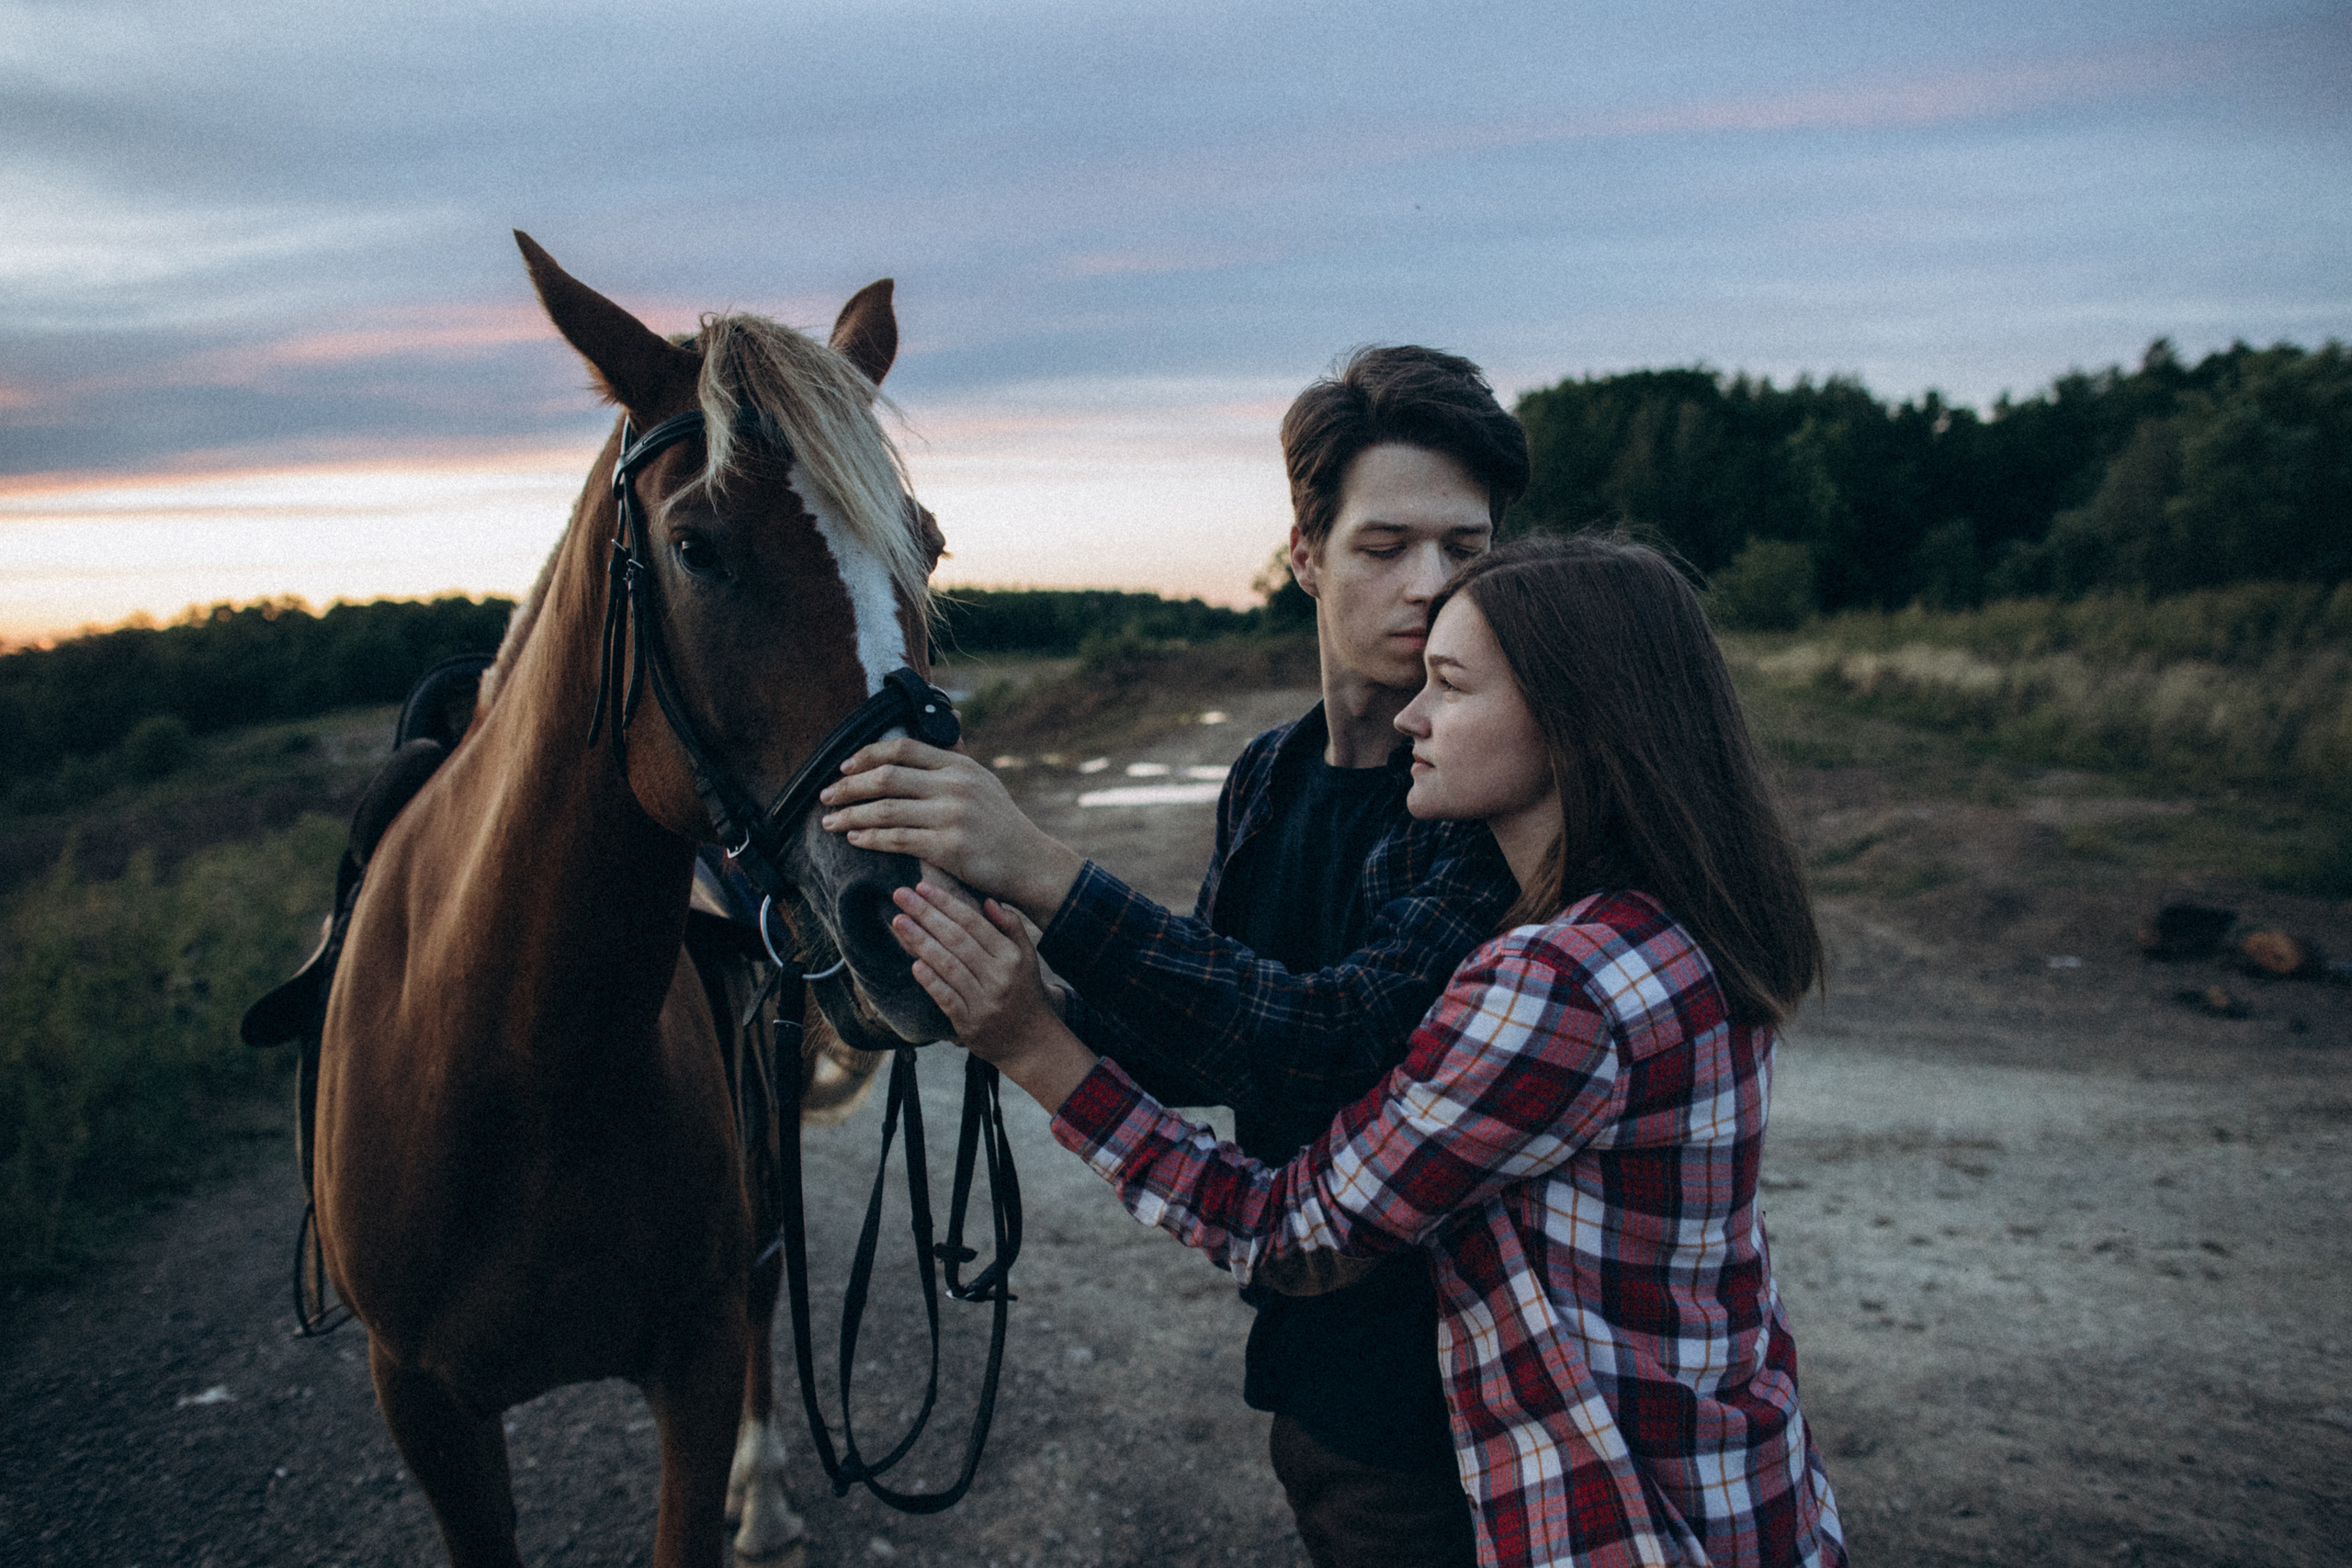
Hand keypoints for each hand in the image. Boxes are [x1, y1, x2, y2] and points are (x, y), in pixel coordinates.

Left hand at [820, 738, 1083, 923]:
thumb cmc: (1000, 823)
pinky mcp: (948, 847)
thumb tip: (935, 728)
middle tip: (826, 796)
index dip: (867, 755)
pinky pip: (896, 839)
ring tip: (831, 821)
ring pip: (886, 810)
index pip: (902, 748)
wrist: (1029, 862)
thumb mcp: (982, 781)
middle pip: (887, 777)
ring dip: (851, 815)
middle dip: (848, 787)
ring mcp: (952, 816)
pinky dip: (870, 837)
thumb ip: (952, 759)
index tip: (844, 767)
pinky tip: (855, 838)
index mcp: (959, 765)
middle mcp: (955, 785)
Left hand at [889, 882, 1098, 1112]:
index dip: (946, 903)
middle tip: (900, 895)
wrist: (1032, 1043)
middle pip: (957, 940)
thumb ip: (1011, 927)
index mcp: (1011, 957)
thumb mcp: (1027, 957)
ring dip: (921, 942)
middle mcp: (998, 977)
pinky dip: (930, 981)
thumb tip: (987, 901)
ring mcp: (983, 1002)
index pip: (974, 923)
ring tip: (899, 921)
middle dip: (927, 914)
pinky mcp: (969, 1024)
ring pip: (949, 966)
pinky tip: (914, 964)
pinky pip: (946, 998)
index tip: (922, 887)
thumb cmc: (1024, 993)